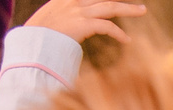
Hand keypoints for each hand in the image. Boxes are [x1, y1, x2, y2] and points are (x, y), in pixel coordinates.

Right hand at [27, 0, 147, 42]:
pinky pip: (107, 26)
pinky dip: (118, 33)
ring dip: (128, 9)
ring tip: (142, 11)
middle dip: (121, 0)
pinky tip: (127, 39)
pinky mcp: (83, 24)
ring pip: (110, 7)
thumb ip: (62, 17)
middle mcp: (74, 2)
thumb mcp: (48, 20)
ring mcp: (79, 12)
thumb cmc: (36, 37)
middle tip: (138, 3)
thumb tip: (69, 26)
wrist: (30, 42)